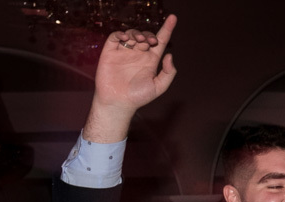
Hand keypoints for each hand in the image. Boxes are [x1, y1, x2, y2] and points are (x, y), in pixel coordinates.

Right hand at [84, 14, 177, 141]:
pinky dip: (121, 34)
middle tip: (150, 42)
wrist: (118, 102)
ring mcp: (124, 51)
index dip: (167, 29)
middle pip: (145, 36)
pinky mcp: (110, 51)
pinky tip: (126, 38)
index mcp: (151, 60)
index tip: (174, 18)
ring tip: (139, 41)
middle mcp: (138, 54)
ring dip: (136, 33)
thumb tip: (169, 55)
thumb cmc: (139, 96)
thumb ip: (168, 73)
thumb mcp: (159, 87)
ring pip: (131, 34)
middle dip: (149, 35)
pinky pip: (115, 37)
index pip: (160, 41)